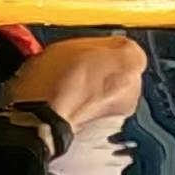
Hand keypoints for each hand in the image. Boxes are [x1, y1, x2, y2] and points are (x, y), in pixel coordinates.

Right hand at [7, 32, 149, 133]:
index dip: (104, 47)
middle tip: (77, 68)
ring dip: (98, 91)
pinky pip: (103, 112)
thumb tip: (96, 47)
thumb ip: (95, 43)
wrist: (42, 122)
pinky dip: (91, 108)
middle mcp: (133, 89)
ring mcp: (122, 112)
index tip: (90, 49)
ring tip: (70, 88)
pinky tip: (70, 104)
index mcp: (129, 62)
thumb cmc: (54, 85)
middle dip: (103, 70)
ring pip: (113, 94)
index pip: (125, 46)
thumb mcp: (70, 44)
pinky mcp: (108, 131)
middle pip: (122, 72)